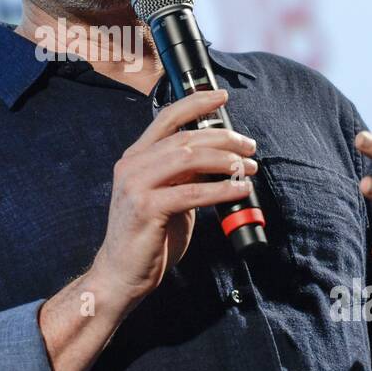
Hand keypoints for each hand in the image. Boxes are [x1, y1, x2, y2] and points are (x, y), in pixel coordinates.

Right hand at [92, 88, 257, 302]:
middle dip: (223, 137)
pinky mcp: (146, 208)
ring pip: (188, 158)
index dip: (195, 103)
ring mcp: (135, 185)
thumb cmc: (149, 237)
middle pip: (185, 138)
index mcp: (135, 158)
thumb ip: (185, 175)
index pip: (167, 118)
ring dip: (225, 160)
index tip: (222, 97)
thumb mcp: (167, 196)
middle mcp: (132, 165)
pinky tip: (240, 190)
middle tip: (249, 146)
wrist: (122, 274)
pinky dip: (221, 189)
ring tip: (249, 167)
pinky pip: (192, 192)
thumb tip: (219, 157)